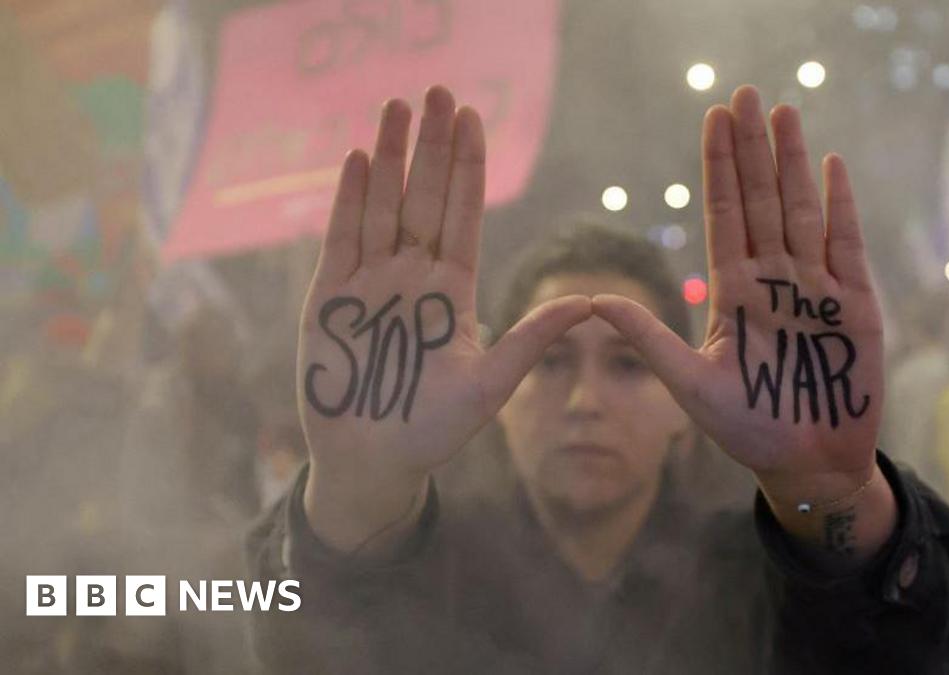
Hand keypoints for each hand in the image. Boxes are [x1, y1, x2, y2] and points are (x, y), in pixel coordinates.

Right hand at [299, 86, 590, 549]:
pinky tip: (357, 159)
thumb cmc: (433, 431)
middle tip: (438, 92)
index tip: (473, 119)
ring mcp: (371, 282)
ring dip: (388, 158)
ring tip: (396, 108)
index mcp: (453, 289)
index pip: (464, 214)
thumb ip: (531, 340)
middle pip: (425, 197)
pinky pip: (341, 238)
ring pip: (383, 206)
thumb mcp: (490, 384)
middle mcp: (414, 276)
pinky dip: (349, 200)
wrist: (374, 464)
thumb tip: (591, 304)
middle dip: (432, 146)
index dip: (468, 167)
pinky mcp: (330, 297)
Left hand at [594, 86, 883, 487]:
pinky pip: (846, 246)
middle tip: (746, 94)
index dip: (720, 168)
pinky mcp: (855, 306)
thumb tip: (593, 301)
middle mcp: (773, 280)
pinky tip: (831, 166)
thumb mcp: (690, 385)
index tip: (713, 119)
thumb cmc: (747, 429)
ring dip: (793, 163)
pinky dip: (841, 206)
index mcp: (733, 292)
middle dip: (753, 149)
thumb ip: (649, 340)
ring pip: (802, 212)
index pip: (724, 215)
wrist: (807, 465)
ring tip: (784, 114)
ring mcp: (815, 289)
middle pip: (762, 200)